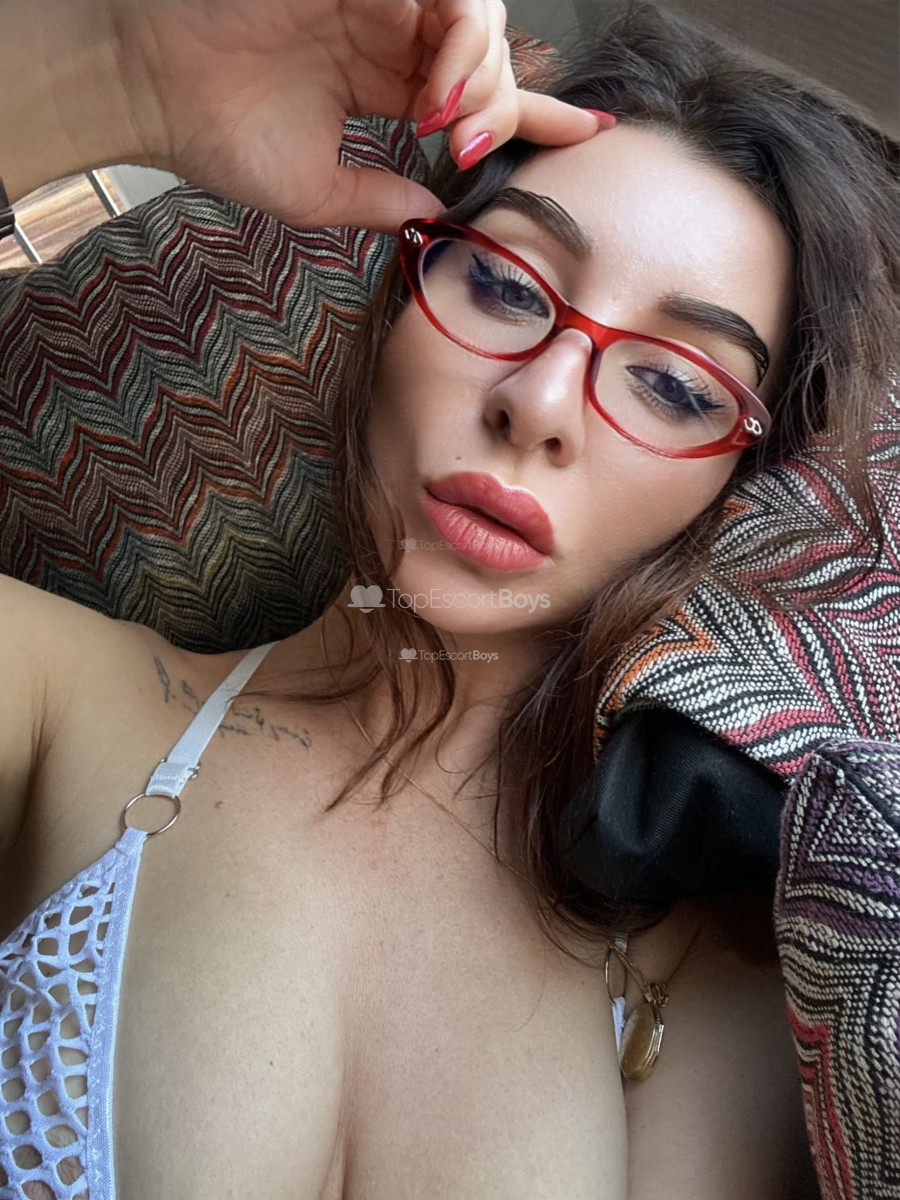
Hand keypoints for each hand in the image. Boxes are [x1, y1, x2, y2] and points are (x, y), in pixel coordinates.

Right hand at [108, 0, 608, 231]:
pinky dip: (452, 38)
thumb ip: (379, 202)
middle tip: (467, 147)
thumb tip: (434, 218)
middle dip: (498, 101)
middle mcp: (387, 32)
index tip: (591, 132)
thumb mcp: (316, 192)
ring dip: (478, 71)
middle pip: (488, 51)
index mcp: (382, 77)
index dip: (537, 110)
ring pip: (473, 12)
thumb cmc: (219, 138)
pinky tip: (432, 91)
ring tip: (445, 125)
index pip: (475, 89)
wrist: (149, 93)